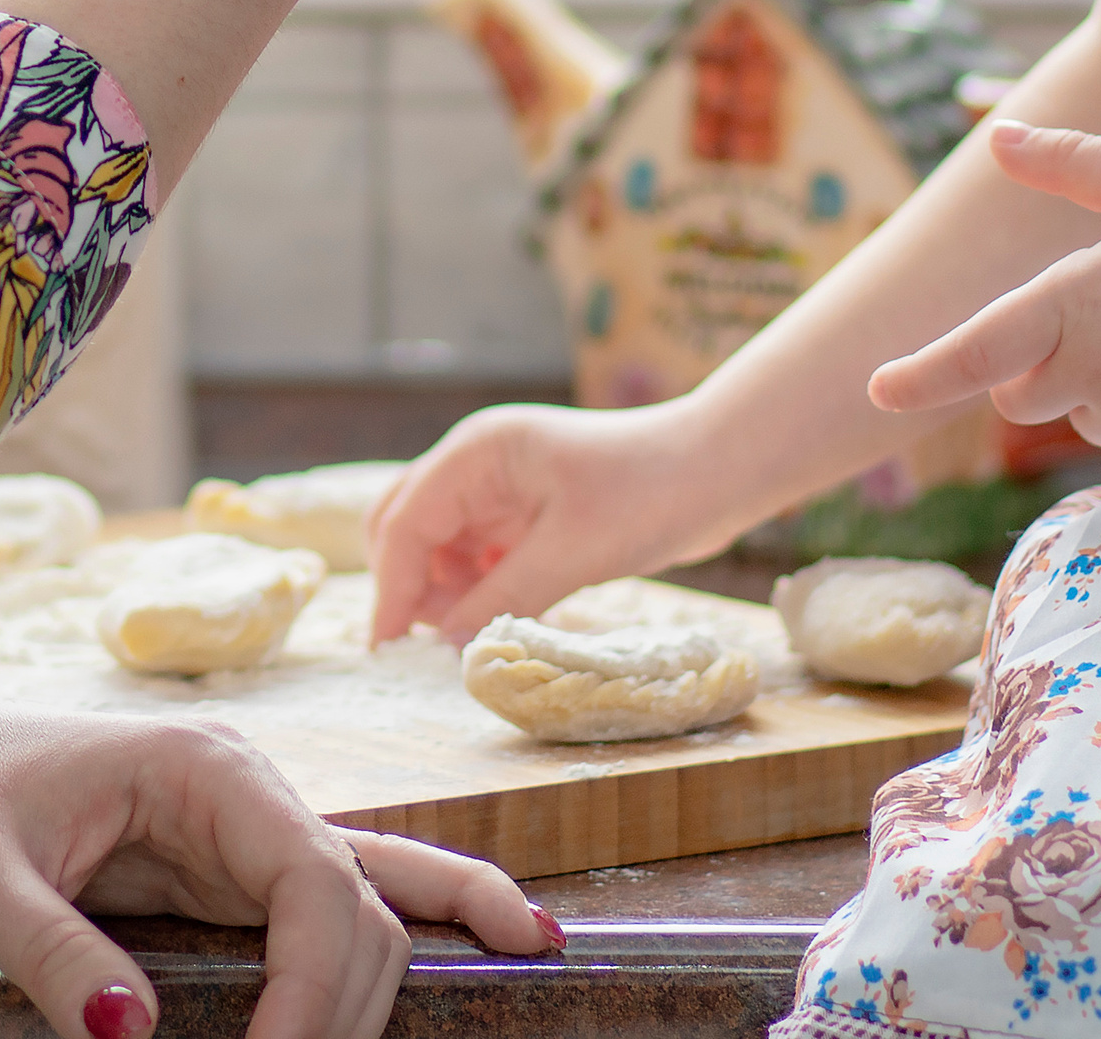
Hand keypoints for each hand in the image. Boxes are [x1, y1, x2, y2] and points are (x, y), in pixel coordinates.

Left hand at [0, 692, 559, 1038]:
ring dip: (377, 998)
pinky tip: (507, 943)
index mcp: (205, 769)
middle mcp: (247, 793)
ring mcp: (247, 833)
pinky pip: (346, 906)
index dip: (312, 993)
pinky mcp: (232, 876)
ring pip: (367, 914)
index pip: (316, 881)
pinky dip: (428, 921)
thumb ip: (57, 955)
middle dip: (342, 1017)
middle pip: (358, 911)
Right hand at [367, 401, 711, 645]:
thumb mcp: (572, 553)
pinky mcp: (525, 511)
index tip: (385, 649)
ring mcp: (501, 485)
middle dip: (408, 585)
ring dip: (442, 591)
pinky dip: (473, 588)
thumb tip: (446, 645)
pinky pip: (476, 553)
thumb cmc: (647, 495)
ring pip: (439, 543)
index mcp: (478, 451)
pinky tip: (495, 618)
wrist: (715, 470)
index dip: (392, 586)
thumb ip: (503, 597)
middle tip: (423, 648)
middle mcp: (478, 462)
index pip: (407, 521)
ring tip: (471, 637)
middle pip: (406, 524)